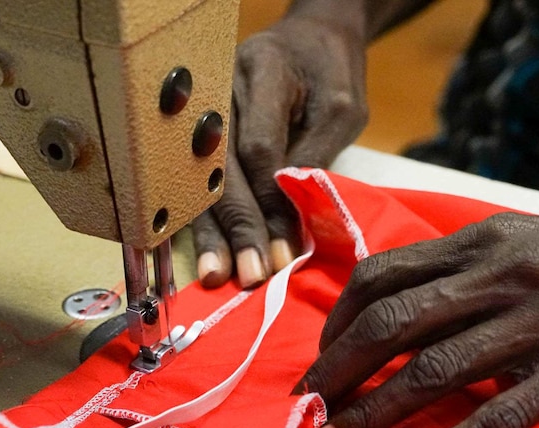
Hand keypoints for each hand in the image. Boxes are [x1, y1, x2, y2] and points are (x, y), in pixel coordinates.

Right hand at [193, 13, 367, 287]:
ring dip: (212, 231)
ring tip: (217, 276)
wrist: (307, 40)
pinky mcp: (199, 135)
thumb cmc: (329, 73)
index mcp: (261, 69)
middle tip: (252, 274)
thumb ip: (315, 153)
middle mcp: (220, 89)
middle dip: (239, 226)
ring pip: (202, 179)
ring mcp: (202, 113)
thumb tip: (291, 215)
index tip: (285, 247)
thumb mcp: (341, 106)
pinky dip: (203, 220)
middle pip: (222, 168)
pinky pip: (197, 183)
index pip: (258, 146)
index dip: (269, 201)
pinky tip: (202, 255)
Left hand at [294, 212, 538, 427]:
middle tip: (302, 408)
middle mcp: (501, 277)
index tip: (321, 357)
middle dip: (335, 370)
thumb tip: (398, 300)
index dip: (338, 320)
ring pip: (433, 371)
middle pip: (391, 323)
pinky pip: (501, 417)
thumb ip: (463, 266)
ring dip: (371, 412)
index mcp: (482, 242)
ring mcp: (538, 323)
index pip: (383, 275)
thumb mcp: (526, 238)